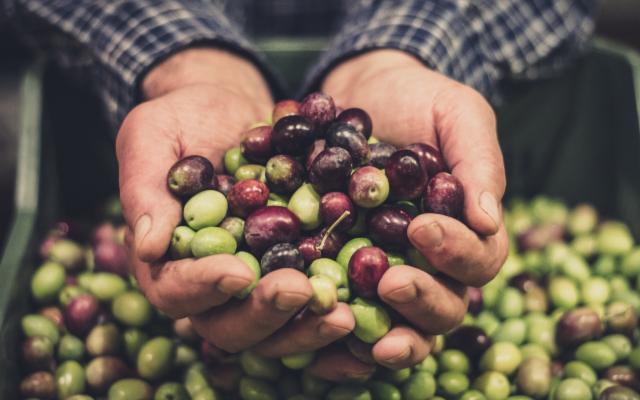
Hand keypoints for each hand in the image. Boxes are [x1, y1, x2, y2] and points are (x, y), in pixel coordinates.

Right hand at [117, 48, 353, 354]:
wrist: (235, 109)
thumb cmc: (184, 118)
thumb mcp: (152, 137)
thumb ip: (145, 189)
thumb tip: (148, 246)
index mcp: (170, 261)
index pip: (176, 291)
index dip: (204, 287)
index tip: (237, 271)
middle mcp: (215, 285)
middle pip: (231, 325)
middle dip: (266, 313)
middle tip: (301, 290)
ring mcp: (260, 283)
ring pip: (278, 329)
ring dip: (309, 328)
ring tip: (343, 313)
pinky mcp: (300, 271)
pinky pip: (317, 305)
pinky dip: (339, 316)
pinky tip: (370, 310)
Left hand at [307, 50, 508, 378]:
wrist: (360, 93)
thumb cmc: (418, 100)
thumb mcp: (457, 113)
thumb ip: (479, 161)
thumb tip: (488, 220)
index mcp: (467, 231)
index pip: (478, 259)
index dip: (456, 253)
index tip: (422, 227)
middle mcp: (432, 263)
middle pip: (444, 307)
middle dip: (421, 301)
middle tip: (391, 283)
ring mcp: (388, 271)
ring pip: (399, 323)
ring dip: (383, 335)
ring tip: (357, 329)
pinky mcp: (342, 272)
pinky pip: (347, 313)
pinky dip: (337, 332)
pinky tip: (317, 337)